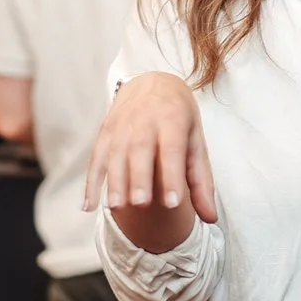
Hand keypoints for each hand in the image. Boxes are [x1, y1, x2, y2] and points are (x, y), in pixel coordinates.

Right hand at [82, 72, 217, 222]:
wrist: (154, 82)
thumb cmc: (180, 119)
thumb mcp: (196, 142)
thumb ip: (202, 181)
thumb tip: (211, 218)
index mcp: (173, 118)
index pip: (172, 148)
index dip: (172, 175)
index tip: (172, 203)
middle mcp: (145, 119)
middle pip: (140, 149)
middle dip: (139, 177)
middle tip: (140, 205)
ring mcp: (122, 124)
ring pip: (115, 153)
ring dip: (114, 181)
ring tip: (117, 207)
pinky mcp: (105, 131)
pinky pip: (95, 157)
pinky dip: (91, 182)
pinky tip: (88, 205)